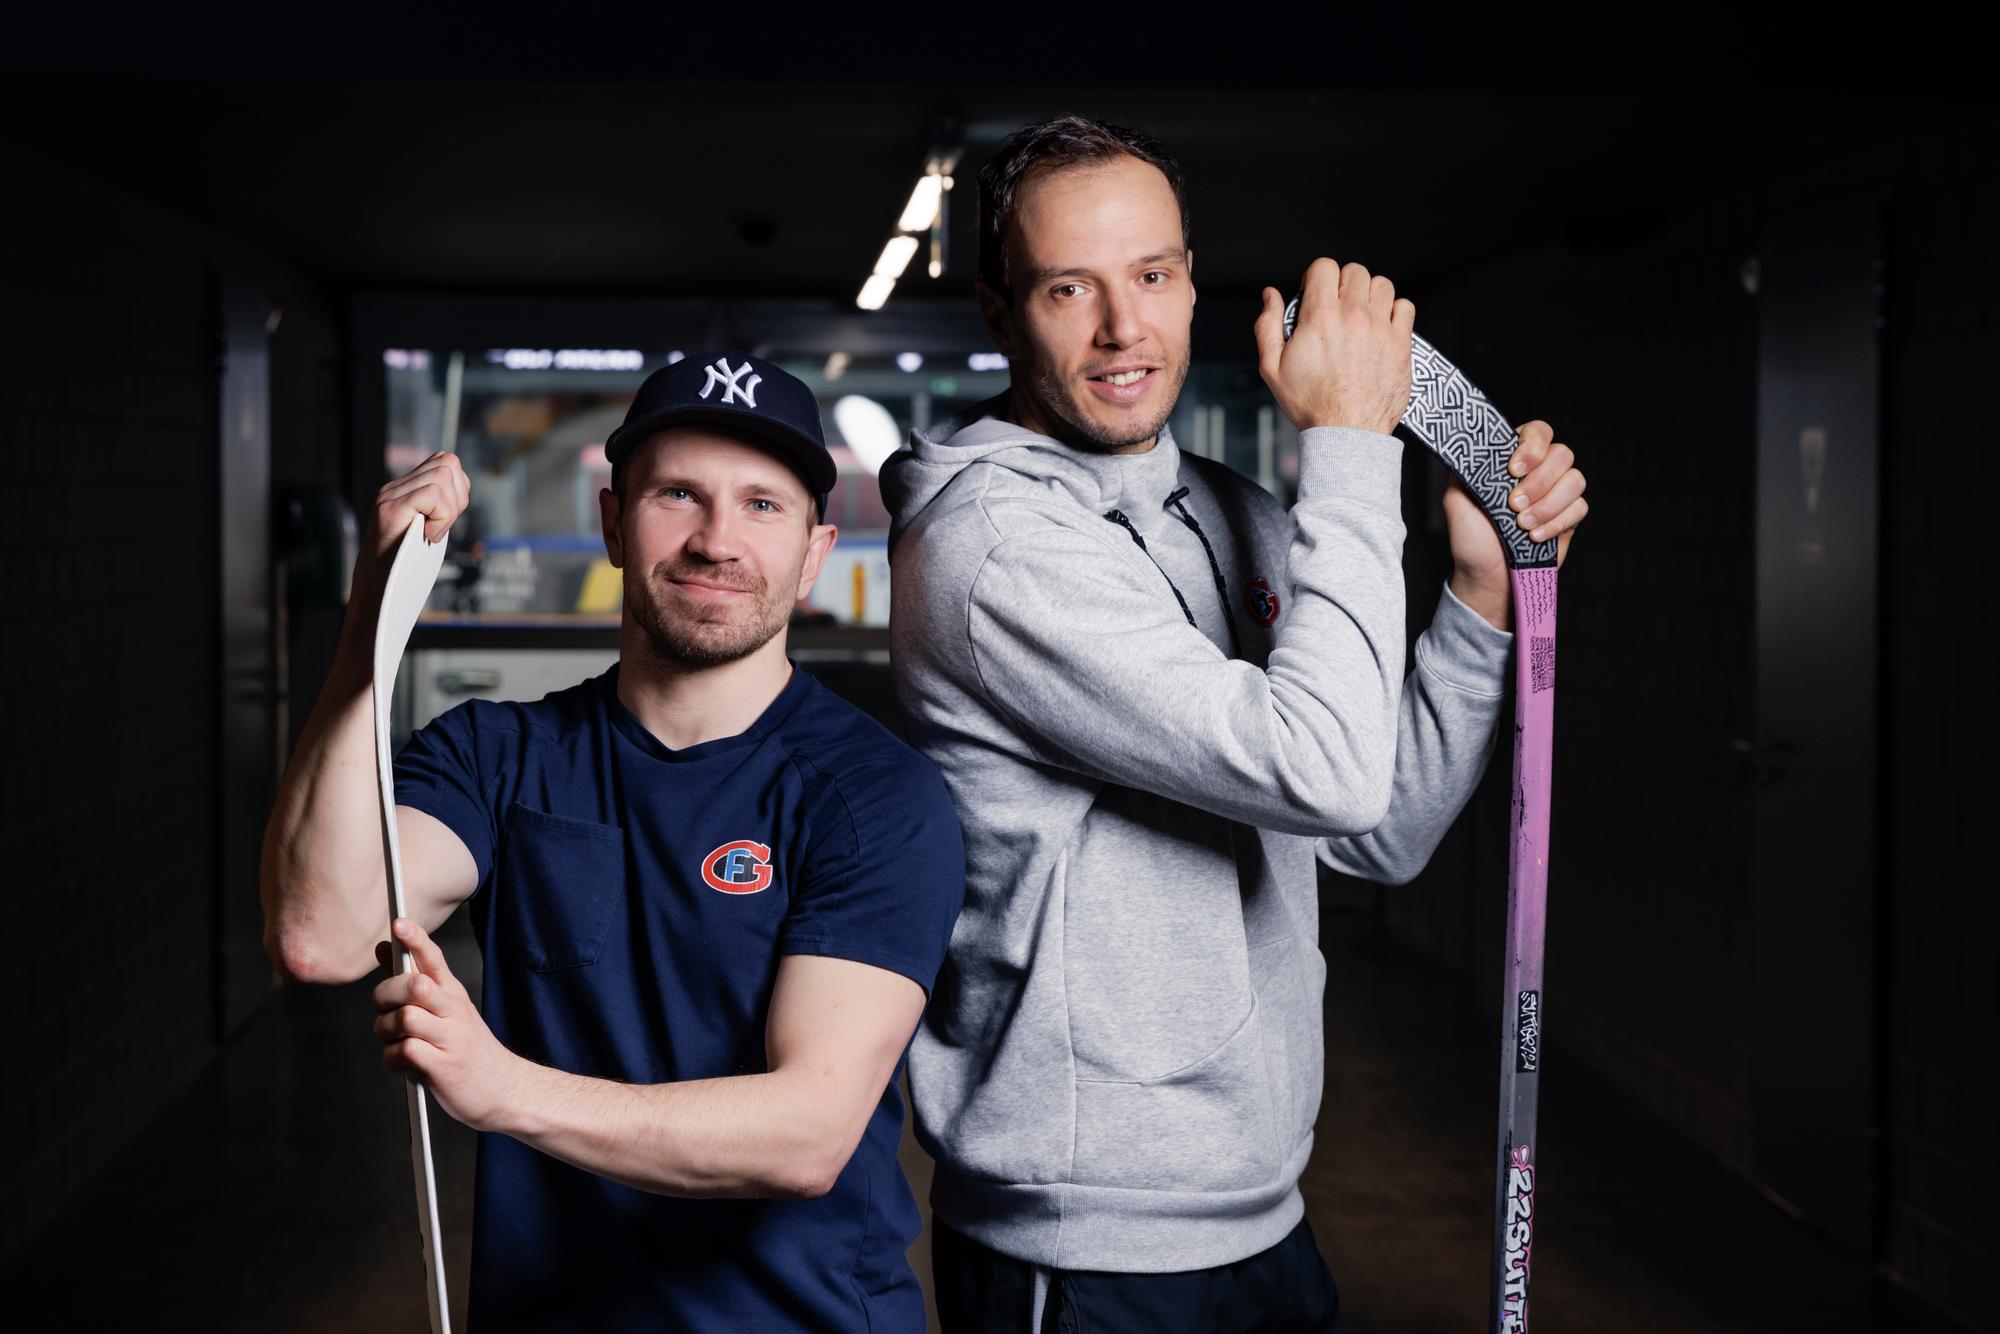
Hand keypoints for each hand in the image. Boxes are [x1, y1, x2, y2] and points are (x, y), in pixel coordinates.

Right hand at [353, 451, 470, 596]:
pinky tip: (430, 535)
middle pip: (448, 462)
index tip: (450, 517)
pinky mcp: (391, 508)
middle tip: (445, 524)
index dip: (459, 487)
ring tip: (435, 531)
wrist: (378, 587)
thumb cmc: (406, 564)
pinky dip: (442, 517)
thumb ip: (440, 509)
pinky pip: (433, 494)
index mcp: (405, 489)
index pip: (444, 462)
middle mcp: (395, 487)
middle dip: (459, 495)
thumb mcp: (428, 530)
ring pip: (443, 475)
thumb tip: (461, 494)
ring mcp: (391, 495)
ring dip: (450, 508)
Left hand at [371, 917, 516, 1131]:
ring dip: (386, 1030)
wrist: (504, 1089)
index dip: (415, 939)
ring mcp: (450, 1038)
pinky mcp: (443, 1066)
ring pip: (405, 1017)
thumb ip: (413, 979)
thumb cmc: (466, 1048)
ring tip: (394, 1040)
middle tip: (385, 1009)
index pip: (433, 959)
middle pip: (413, 984)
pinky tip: (403, 1063)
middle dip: (386, 994)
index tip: (398, 923)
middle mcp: (454, 1011)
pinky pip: (405, 1051)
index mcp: (453, 994)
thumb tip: (386, 948)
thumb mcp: (446, 1009)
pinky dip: (394, 1058)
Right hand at [1254, 259, 1413, 433]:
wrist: (1346, 432)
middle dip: (1343, 283)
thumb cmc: (1310, 404)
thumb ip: (1267, 326)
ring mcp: (1381, 327)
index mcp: (1320, 316)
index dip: (1316, 276)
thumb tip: (1270, 295)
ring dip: (1370, 294)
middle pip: (1354, 271)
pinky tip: (1382, 326)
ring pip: (1382, 284)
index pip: (1324, 266)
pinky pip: (1405, 306)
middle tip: (1337, 306)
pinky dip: (1395, 311)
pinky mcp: (1401, 343)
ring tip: (1362, 314)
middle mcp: (1353, 315)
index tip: (1315, 294)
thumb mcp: (1272, 368)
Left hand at [1444, 421, 1587, 629]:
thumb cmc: (1471, 539)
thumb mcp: (1456, 501)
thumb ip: (1466, 470)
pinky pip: (1579, 507)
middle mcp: (1539, 470)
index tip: (1514, 470)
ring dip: (1548, 505)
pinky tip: (1535, 538)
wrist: (1487, 577)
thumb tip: (1473, 446)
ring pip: (1575, 480)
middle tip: (1514, 506)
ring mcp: (1557, 493)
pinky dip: (1556, 523)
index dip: (1532, 445)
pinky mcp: (1570, 517)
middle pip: (1562, 454)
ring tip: (1522, 526)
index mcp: (1512, 459)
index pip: (1537, 431)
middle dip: (1539, 481)